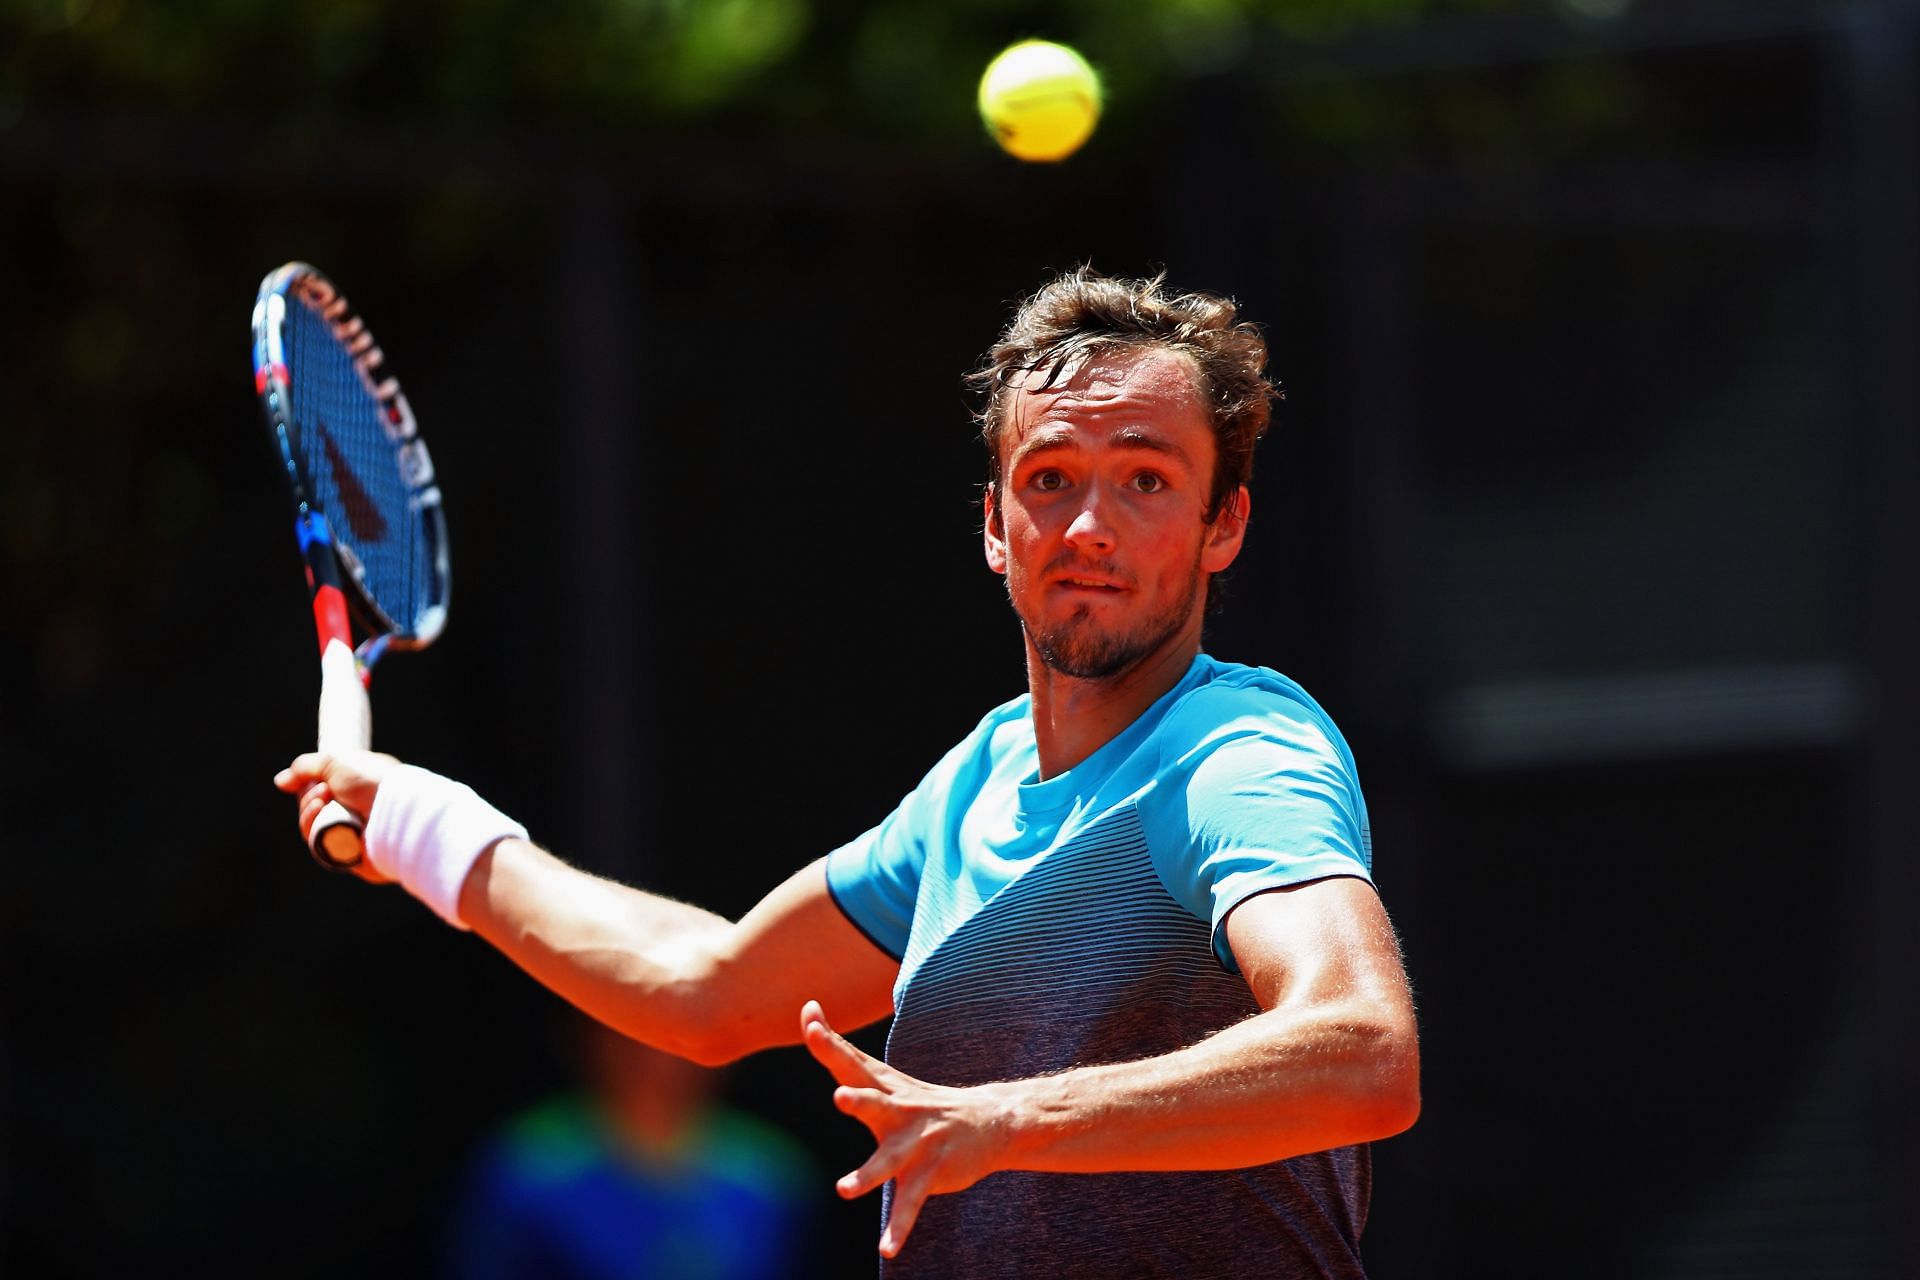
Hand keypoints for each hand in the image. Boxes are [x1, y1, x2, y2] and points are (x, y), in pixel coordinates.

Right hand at [273, 751, 401, 881]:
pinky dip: (312, 829)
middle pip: (313, 809)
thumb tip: (280, 781)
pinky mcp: (348, 856)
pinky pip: (317, 845)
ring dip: (308, 812)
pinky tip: (320, 816)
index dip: (311, 785)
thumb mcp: (336, 762)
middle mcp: (356, 811)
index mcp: (359, 789)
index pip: (323, 790)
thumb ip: (305, 768)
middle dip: (309, 797)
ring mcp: (352, 834)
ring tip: (322, 802)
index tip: (313, 779)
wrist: (394, 811)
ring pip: (311, 827)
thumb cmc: (372, 781)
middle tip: (324, 791)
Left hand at [801, 1000, 1013, 1258]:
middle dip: (858, 1101)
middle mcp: (899, 1111)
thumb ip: (840, 1050)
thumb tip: (808, 1009)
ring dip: (868, 1175)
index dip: (830, 1044)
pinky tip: (887, 1248)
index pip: (852, 1061)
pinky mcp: (930, 1173)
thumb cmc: (920, 1102)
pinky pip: (910, 1203)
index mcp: (884, 1088)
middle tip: (839, 1097)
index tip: (811, 1021)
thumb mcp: (883, 1076)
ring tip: (844, 1190)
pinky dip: (899, 1227)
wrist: (989, 1122)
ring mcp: (917, 1143)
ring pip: (889, 1159)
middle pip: (875, 1103)